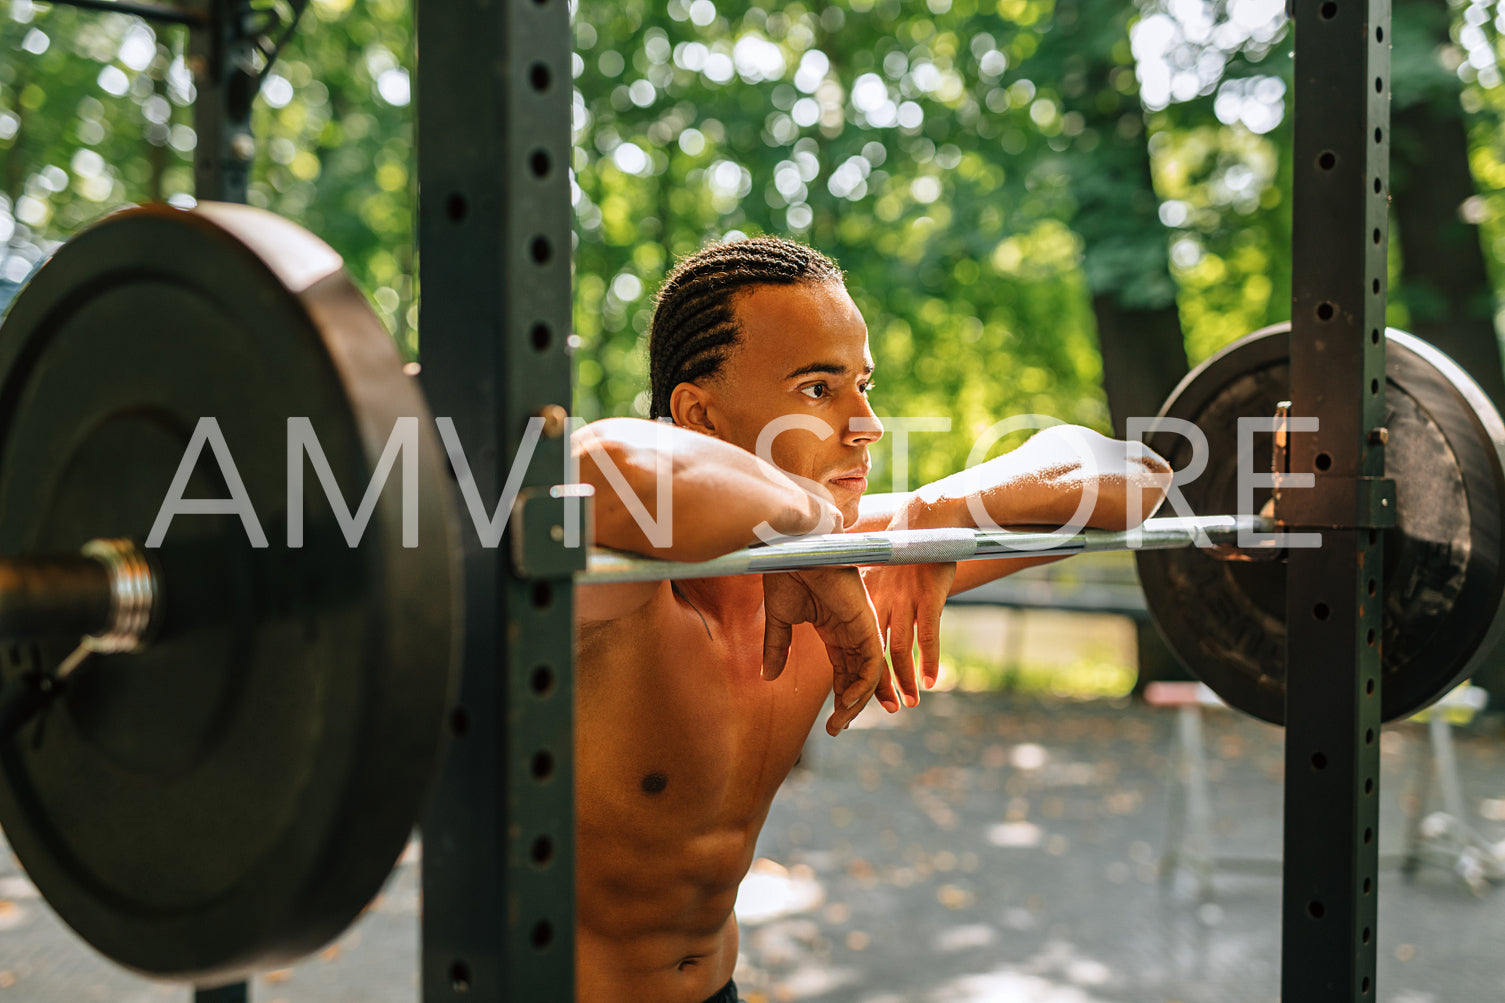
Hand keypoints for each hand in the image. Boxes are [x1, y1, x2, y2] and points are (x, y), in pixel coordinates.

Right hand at [761, 567, 893, 734]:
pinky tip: (847, 702)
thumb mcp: (780, 619)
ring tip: (840, 722)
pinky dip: (862, 685)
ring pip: (868, 674)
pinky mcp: (866, 622)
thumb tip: (767, 677)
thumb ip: (777, 648)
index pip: (844, 669)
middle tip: (836, 729)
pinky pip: (871, 662)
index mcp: (834, 628)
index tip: (832, 722)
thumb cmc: (788, 573)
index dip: (840, 696)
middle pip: (859, 676)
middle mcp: (852, 630)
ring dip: (856, 701)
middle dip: (851, 705)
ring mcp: (861, 626)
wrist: (794, 549)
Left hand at [863, 560, 955, 702]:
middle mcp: (884, 602)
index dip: (859, 670)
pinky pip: (928, 635)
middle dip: (879, 684)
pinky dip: (929, 660)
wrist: (927, 521)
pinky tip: (930, 681)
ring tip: (909, 703)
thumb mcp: (881, 571)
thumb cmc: (905, 548)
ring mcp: (907, 600)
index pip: (860, 642)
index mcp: (869, 598)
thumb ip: (873, 595)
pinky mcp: (930, 597)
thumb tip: (861, 617)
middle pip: (877, 651)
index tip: (859, 695)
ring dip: (904, 679)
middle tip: (884, 709)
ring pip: (901, 649)